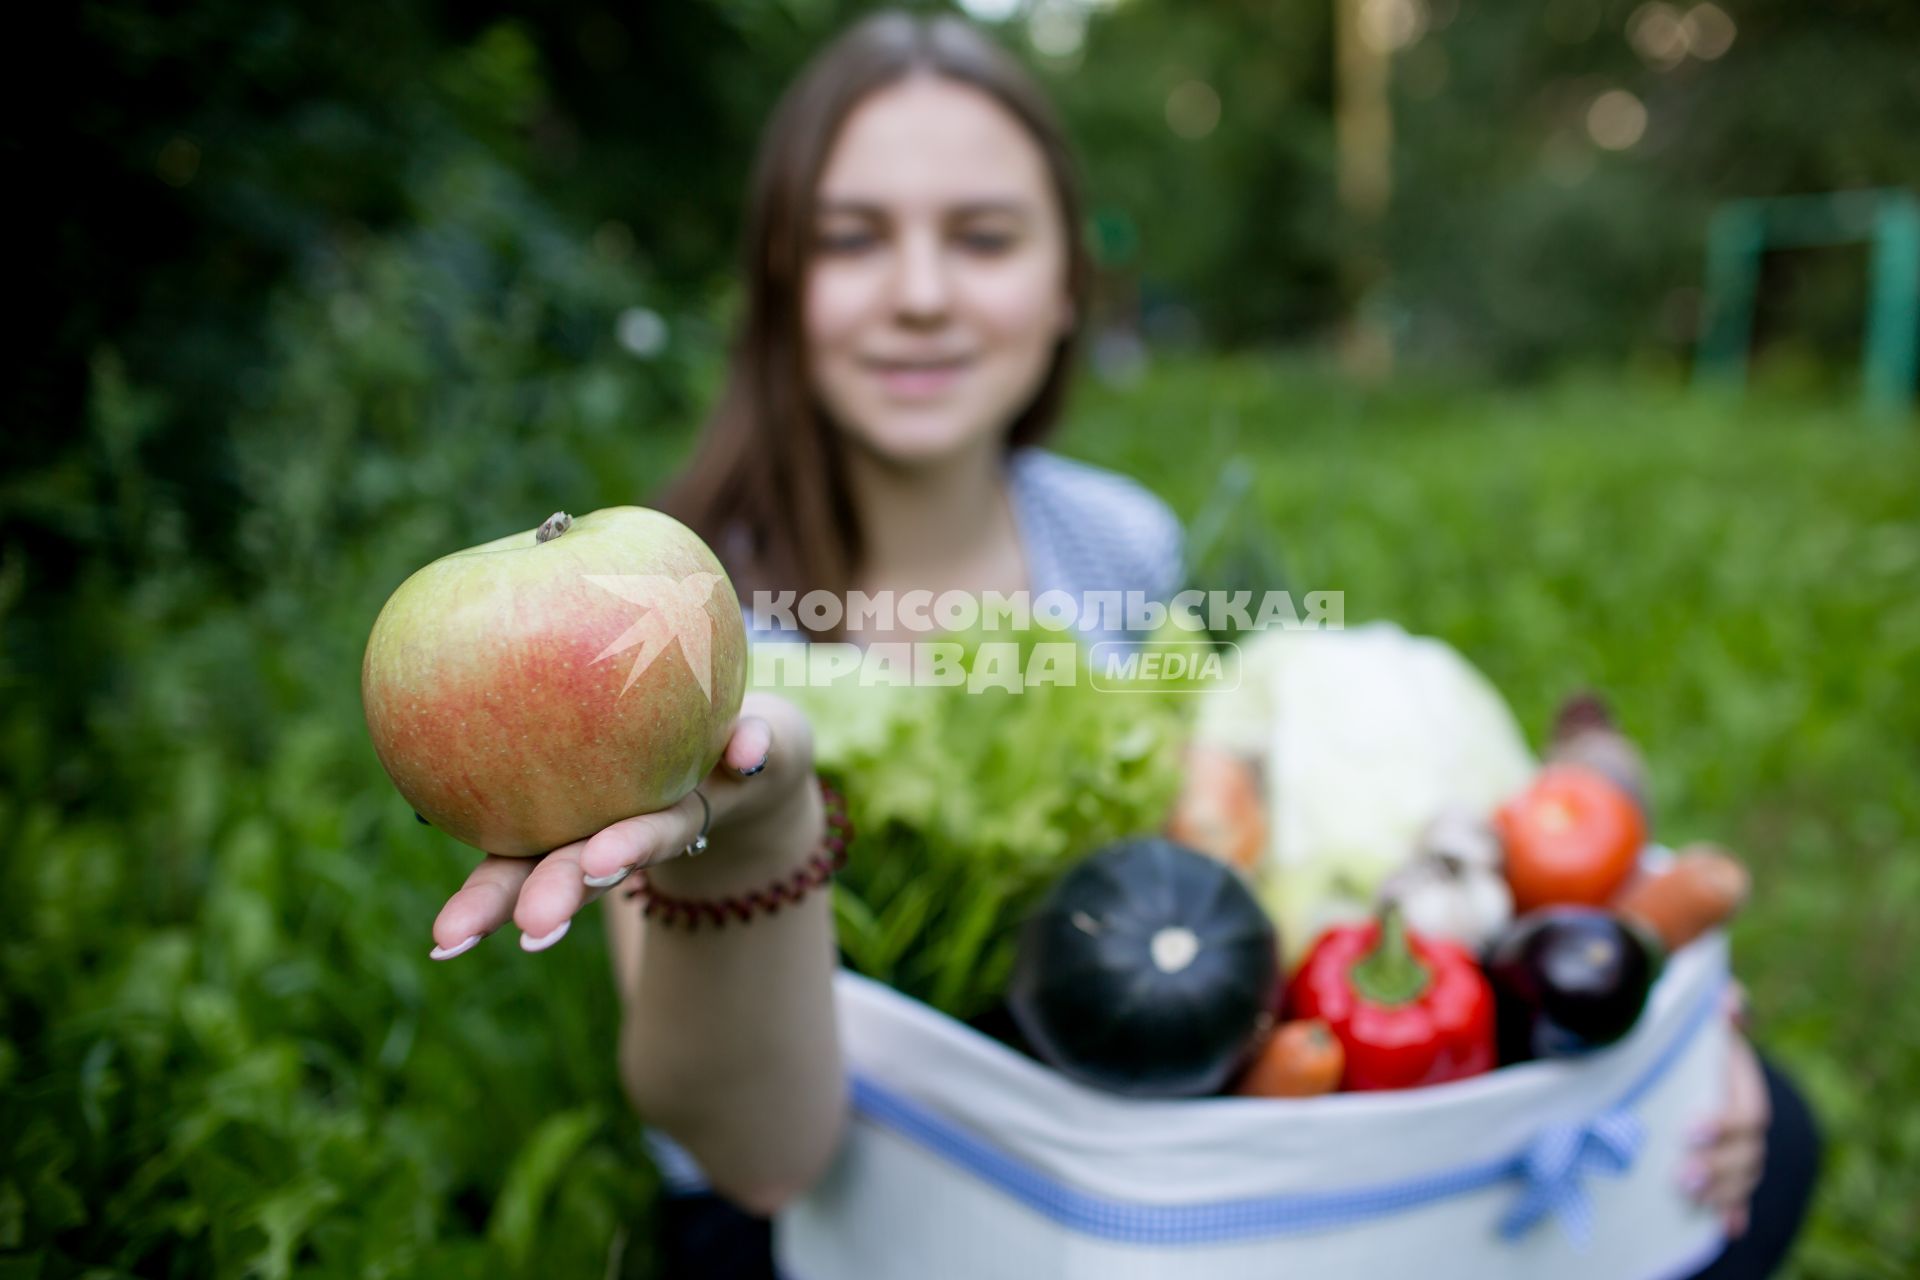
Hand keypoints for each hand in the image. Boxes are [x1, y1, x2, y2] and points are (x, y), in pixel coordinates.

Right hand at [427, 691, 815, 957]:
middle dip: (560, 894)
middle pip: (587, 863)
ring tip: (605, 862)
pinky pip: (754, 751)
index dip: (487, 902)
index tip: (448, 942)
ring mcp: (694, 801)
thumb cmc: (631, 749)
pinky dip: (749, 751)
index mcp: (579, 825)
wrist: (751, 755)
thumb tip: (421, 781)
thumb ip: (533, 740)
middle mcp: (633, 824)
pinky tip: (745, 756)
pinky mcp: (753, 766)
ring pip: (662, 829)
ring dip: (636, 847)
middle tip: (534, 928)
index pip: (522, 866)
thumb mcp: (575, 740)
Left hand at [1681, 994, 1768, 1238]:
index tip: (1690, 1130)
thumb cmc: (1689, 1036)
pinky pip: (1735, 1198)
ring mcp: (1737, 1150)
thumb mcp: (1699, 1019)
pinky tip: (1724, 1228)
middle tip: (1683, 1177)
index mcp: (1744, 1088)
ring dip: (1721, 1194)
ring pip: (1742, 1180)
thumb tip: (1731, 1000)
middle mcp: (1747, 1124)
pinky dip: (1731, 1213)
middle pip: (1747, 1156)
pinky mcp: (1722, 1169)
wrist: (1683, 1057)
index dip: (1724, 1125)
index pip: (1748, 1114)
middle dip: (1718, 1169)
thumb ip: (1717, 1009)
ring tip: (1689, 1199)